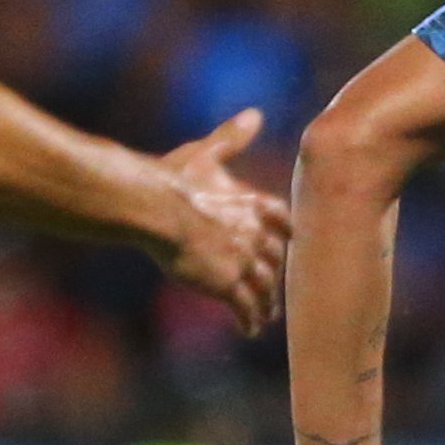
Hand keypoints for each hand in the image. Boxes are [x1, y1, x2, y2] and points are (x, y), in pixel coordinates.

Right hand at [156, 109, 289, 336]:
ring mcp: (245, 262)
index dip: (285, 235)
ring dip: (266, 303)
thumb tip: (255, 113)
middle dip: (274, 274)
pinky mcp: (228, 285)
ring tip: (266, 316)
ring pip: (264, 288)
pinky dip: (250, 320)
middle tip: (274, 288)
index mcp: (253, 204)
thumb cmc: (174, 179)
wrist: (156, 209)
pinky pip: (245, 308)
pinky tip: (250, 331)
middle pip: (275, 260)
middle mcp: (256, 235)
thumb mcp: (207, 153)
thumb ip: (232, 138)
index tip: (288, 244)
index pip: (283, 221)